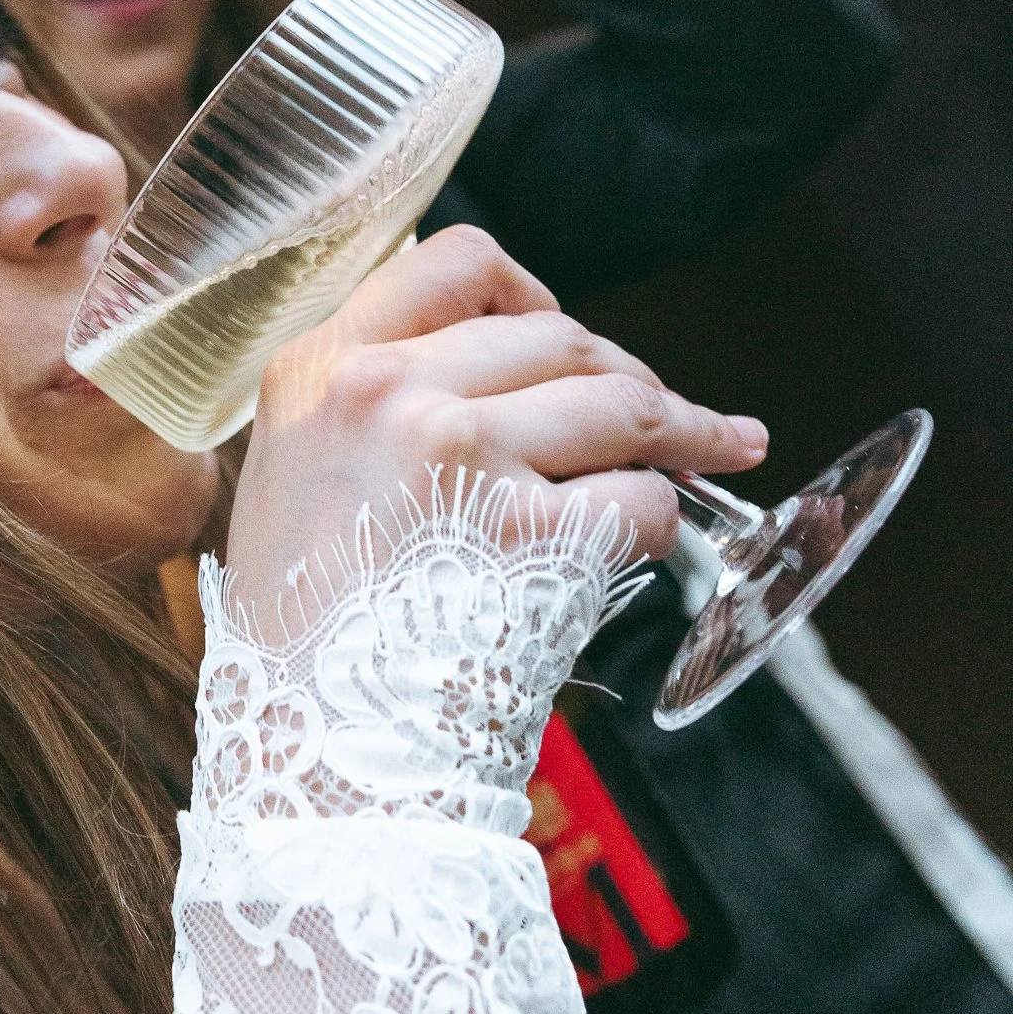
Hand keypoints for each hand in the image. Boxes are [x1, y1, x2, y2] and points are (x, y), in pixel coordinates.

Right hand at [226, 225, 766, 633]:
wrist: (317, 751)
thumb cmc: (311, 637)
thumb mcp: (296, 481)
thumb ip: (372, 409)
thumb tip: (492, 366)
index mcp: (322, 370)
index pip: (456, 262)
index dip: (532, 294)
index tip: (566, 334)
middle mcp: (385, 394)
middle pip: (558, 337)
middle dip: (630, 378)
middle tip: (671, 421)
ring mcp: (459, 455)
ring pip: (618, 405)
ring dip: (679, 437)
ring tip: (718, 455)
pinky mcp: (530, 533)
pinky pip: (642, 499)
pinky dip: (663, 525)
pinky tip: (648, 550)